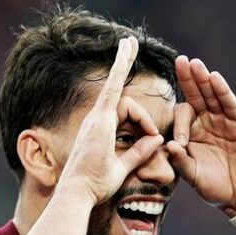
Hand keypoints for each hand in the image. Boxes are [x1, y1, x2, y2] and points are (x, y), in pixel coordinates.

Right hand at [58, 37, 164, 204]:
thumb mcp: (122, 168)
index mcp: (100, 131)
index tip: (147, 120)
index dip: (136, 110)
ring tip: (150, 138)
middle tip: (130, 40)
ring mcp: (96, 118)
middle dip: (123, 63)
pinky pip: (112, 87)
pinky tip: (126, 47)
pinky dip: (120, 67)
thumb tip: (156, 140)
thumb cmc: (95, 185)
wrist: (79, 193)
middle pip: (122, 100)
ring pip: (125, 104)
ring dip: (142, 118)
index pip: (118, 105)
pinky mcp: (100, 119)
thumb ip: (139, 153)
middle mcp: (95, 120)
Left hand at [167, 56, 235, 216]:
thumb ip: (180, 161)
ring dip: (204, 79)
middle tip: (180, 60)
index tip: (182, 142)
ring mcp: (224, 122)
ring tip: (195, 63)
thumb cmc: (213, 187)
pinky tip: (214, 78)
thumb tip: (168, 145)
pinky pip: (230, 105)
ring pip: (212, 96)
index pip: (182, 116)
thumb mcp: (192, 175)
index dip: (180, 125)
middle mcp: (206, 123)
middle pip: (196, 96)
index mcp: (192, 133)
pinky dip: (223, 92)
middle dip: (188, 79)